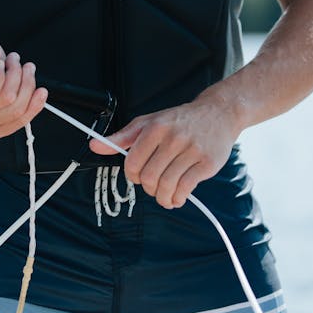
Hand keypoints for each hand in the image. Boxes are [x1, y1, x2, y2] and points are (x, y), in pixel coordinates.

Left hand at [89, 100, 241, 208]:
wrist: (218, 114)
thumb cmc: (178, 121)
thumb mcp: (147, 123)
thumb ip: (121, 138)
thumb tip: (94, 146)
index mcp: (155, 127)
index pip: (133, 162)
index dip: (132, 175)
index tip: (138, 177)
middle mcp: (173, 137)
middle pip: (149, 176)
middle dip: (147, 188)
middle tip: (152, 187)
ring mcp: (192, 150)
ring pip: (167, 185)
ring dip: (162, 197)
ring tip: (163, 196)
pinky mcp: (207, 163)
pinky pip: (186, 188)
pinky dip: (177, 198)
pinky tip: (176, 198)